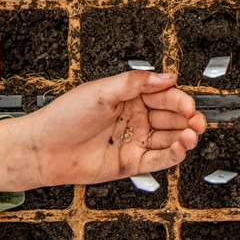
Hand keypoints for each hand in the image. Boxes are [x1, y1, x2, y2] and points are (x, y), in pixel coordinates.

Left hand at [0, 71, 206, 191]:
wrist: (42, 150)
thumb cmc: (63, 118)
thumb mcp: (100, 91)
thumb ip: (135, 83)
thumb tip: (166, 76)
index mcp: (129, 98)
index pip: (164, 96)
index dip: (179, 100)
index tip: (188, 105)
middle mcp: (135, 119)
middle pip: (172, 118)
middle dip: (188, 119)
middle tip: (197, 121)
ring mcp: (134, 141)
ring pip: (170, 139)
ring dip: (185, 136)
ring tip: (191, 135)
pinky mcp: (132, 163)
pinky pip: (159, 159)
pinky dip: (173, 154)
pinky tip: (181, 148)